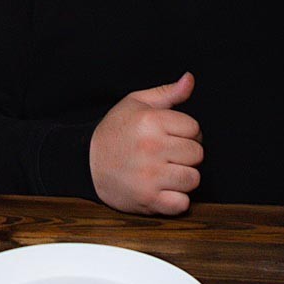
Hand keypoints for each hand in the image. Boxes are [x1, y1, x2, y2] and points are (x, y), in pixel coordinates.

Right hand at [89, 73, 202, 214]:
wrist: (85, 163)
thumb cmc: (114, 132)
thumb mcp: (136, 103)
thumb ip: (167, 92)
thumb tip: (190, 79)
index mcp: (151, 121)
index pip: (195, 128)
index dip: (186, 132)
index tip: (171, 136)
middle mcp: (152, 148)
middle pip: (197, 154)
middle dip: (186, 154)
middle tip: (168, 154)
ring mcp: (150, 176)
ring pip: (193, 178)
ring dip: (183, 177)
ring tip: (166, 172)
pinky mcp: (148, 199)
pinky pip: (182, 203)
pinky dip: (176, 200)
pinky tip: (163, 190)